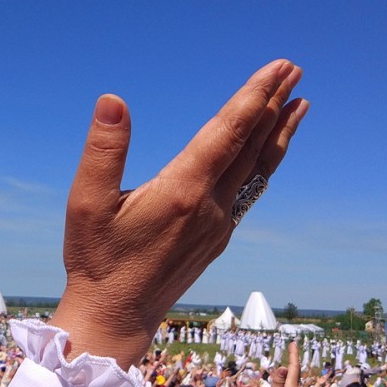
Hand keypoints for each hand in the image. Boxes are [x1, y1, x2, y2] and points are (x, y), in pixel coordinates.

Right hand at [51, 60, 306, 366]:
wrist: (116, 317)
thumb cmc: (96, 259)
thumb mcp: (86, 202)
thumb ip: (103, 150)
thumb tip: (112, 100)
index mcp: (183, 190)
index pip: (229, 131)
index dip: (256, 96)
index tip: (281, 68)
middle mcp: (211, 206)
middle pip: (252, 145)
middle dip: (275, 104)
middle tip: (295, 71)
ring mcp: (219, 225)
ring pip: (257, 169)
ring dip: (278, 134)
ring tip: (299, 105)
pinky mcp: (217, 239)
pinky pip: (250, 190)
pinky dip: (263, 163)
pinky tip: (265, 155)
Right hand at [263, 342, 300, 386]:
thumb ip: (278, 382)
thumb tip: (282, 367)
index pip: (293, 367)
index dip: (293, 355)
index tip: (293, 344)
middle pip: (296, 370)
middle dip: (294, 358)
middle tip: (292, 348)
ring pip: (295, 377)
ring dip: (293, 366)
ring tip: (290, 358)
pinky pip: (293, 382)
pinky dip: (291, 374)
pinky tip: (287, 377)